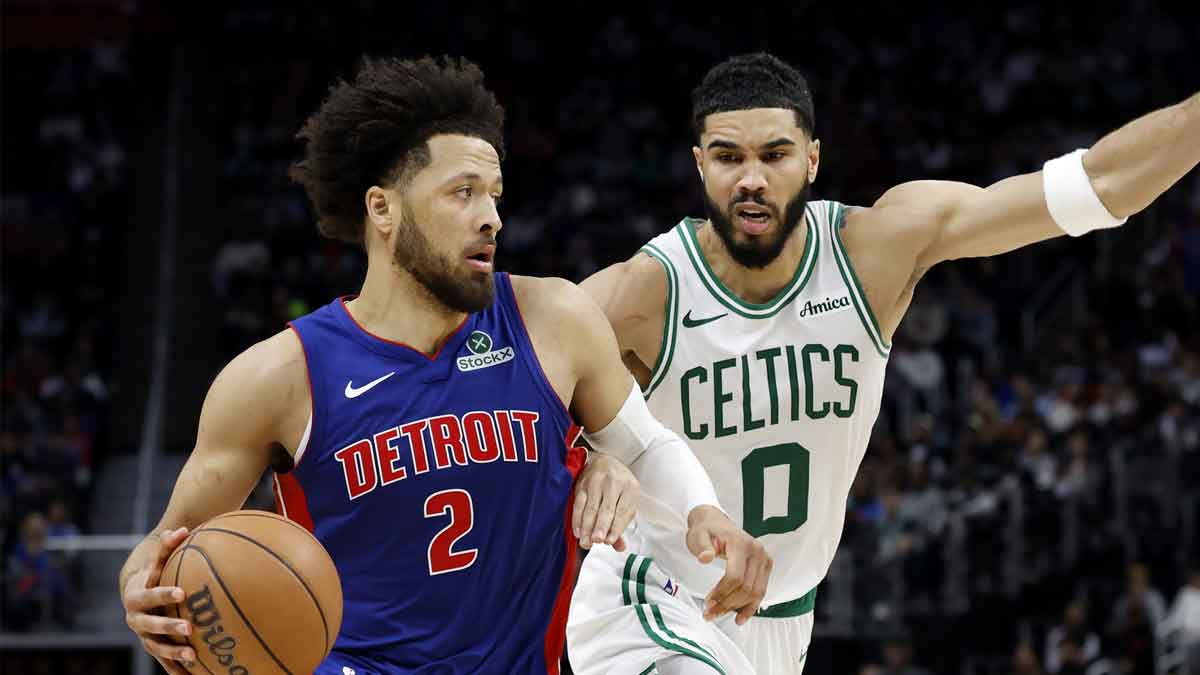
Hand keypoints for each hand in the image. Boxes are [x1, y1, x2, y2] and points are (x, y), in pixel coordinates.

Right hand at [122, 527, 194, 673]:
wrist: (135, 594)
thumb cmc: (153, 573)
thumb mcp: (157, 560)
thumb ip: (167, 546)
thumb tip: (183, 528)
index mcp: (136, 596)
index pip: (150, 594)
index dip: (163, 593)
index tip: (182, 593)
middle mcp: (136, 618)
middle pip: (150, 624)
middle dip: (168, 626)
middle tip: (189, 627)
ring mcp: (142, 635)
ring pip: (155, 647)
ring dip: (172, 653)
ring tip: (193, 655)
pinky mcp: (151, 646)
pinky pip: (162, 661)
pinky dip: (174, 668)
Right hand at [572, 453, 638, 550]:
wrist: (604, 460)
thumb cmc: (619, 486)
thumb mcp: (627, 500)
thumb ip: (621, 524)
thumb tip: (620, 547)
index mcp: (630, 487)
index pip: (623, 511)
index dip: (616, 528)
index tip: (609, 541)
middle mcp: (614, 482)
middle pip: (606, 508)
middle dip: (600, 526)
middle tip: (597, 541)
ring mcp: (596, 482)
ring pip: (590, 507)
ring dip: (587, 527)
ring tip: (586, 543)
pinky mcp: (582, 484)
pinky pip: (578, 503)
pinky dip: (577, 519)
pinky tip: (577, 531)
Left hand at [685, 505, 771, 624]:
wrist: (717, 523)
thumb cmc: (707, 530)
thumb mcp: (698, 535)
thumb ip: (702, 547)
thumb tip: (704, 558)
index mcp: (741, 544)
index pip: (736, 576)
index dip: (722, 593)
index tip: (707, 603)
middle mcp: (757, 551)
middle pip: (746, 587)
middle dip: (727, 604)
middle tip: (709, 614)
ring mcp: (764, 559)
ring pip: (755, 593)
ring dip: (737, 608)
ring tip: (718, 615)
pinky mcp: (765, 566)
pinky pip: (760, 591)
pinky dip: (751, 606)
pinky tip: (740, 618)